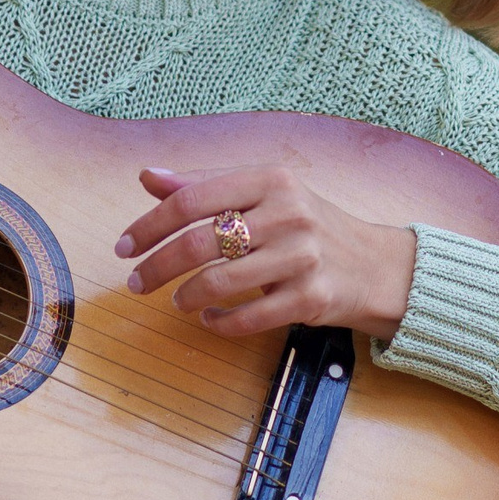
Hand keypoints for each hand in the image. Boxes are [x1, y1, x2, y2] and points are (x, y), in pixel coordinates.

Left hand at [115, 163, 416, 339]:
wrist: (374, 265)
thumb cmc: (307, 225)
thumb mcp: (263, 193)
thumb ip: (205, 185)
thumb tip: (148, 176)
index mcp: (270, 179)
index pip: (191, 199)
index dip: (148, 225)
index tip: (124, 246)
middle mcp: (288, 213)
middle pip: (198, 241)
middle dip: (156, 266)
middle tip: (136, 282)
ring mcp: (302, 257)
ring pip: (219, 281)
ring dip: (185, 296)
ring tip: (177, 301)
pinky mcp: (312, 298)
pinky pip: (248, 318)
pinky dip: (219, 322)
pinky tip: (210, 319)